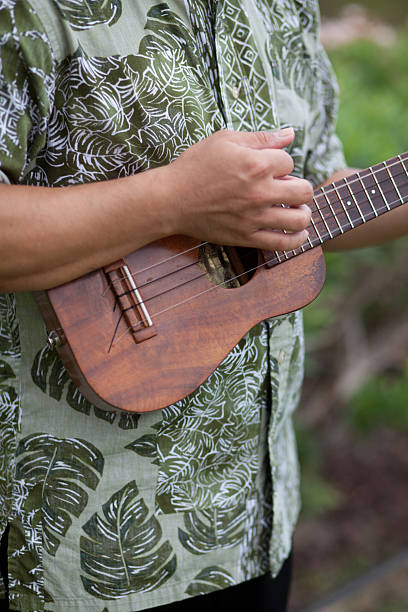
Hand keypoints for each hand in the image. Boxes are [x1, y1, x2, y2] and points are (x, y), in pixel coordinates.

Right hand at [164, 128, 312, 250]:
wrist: (172, 199)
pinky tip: (300, 233)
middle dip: (300, 187)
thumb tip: (290, 133)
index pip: (290, 162)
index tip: (269, 167)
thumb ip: (261, 137)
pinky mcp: (247, 237)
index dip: (281, 163)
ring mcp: (255, 218)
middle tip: (289, 188)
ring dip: (303, 212)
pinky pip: (283, 244)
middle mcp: (260, 192)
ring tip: (297, 209)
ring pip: (300, 219)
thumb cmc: (195, 166)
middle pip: (305, 191)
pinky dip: (298, 239)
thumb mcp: (225, 139)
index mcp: (256, 164)